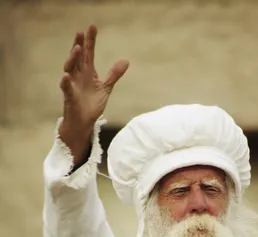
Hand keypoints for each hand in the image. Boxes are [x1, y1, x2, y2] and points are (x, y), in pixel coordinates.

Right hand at [59, 25, 128, 163]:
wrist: (84, 123)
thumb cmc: (92, 104)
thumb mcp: (105, 88)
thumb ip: (113, 74)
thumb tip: (126, 60)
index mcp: (87, 72)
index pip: (88, 53)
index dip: (90, 41)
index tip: (92, 27)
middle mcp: (78, 76)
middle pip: (77, 57)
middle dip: (79, 45)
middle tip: (81, 32)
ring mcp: (72, 86)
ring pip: (70, 69)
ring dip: (72, 59)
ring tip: (77, 49)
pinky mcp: (69, 98)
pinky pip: (66, 89)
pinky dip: (65, 83)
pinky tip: (66, 76)